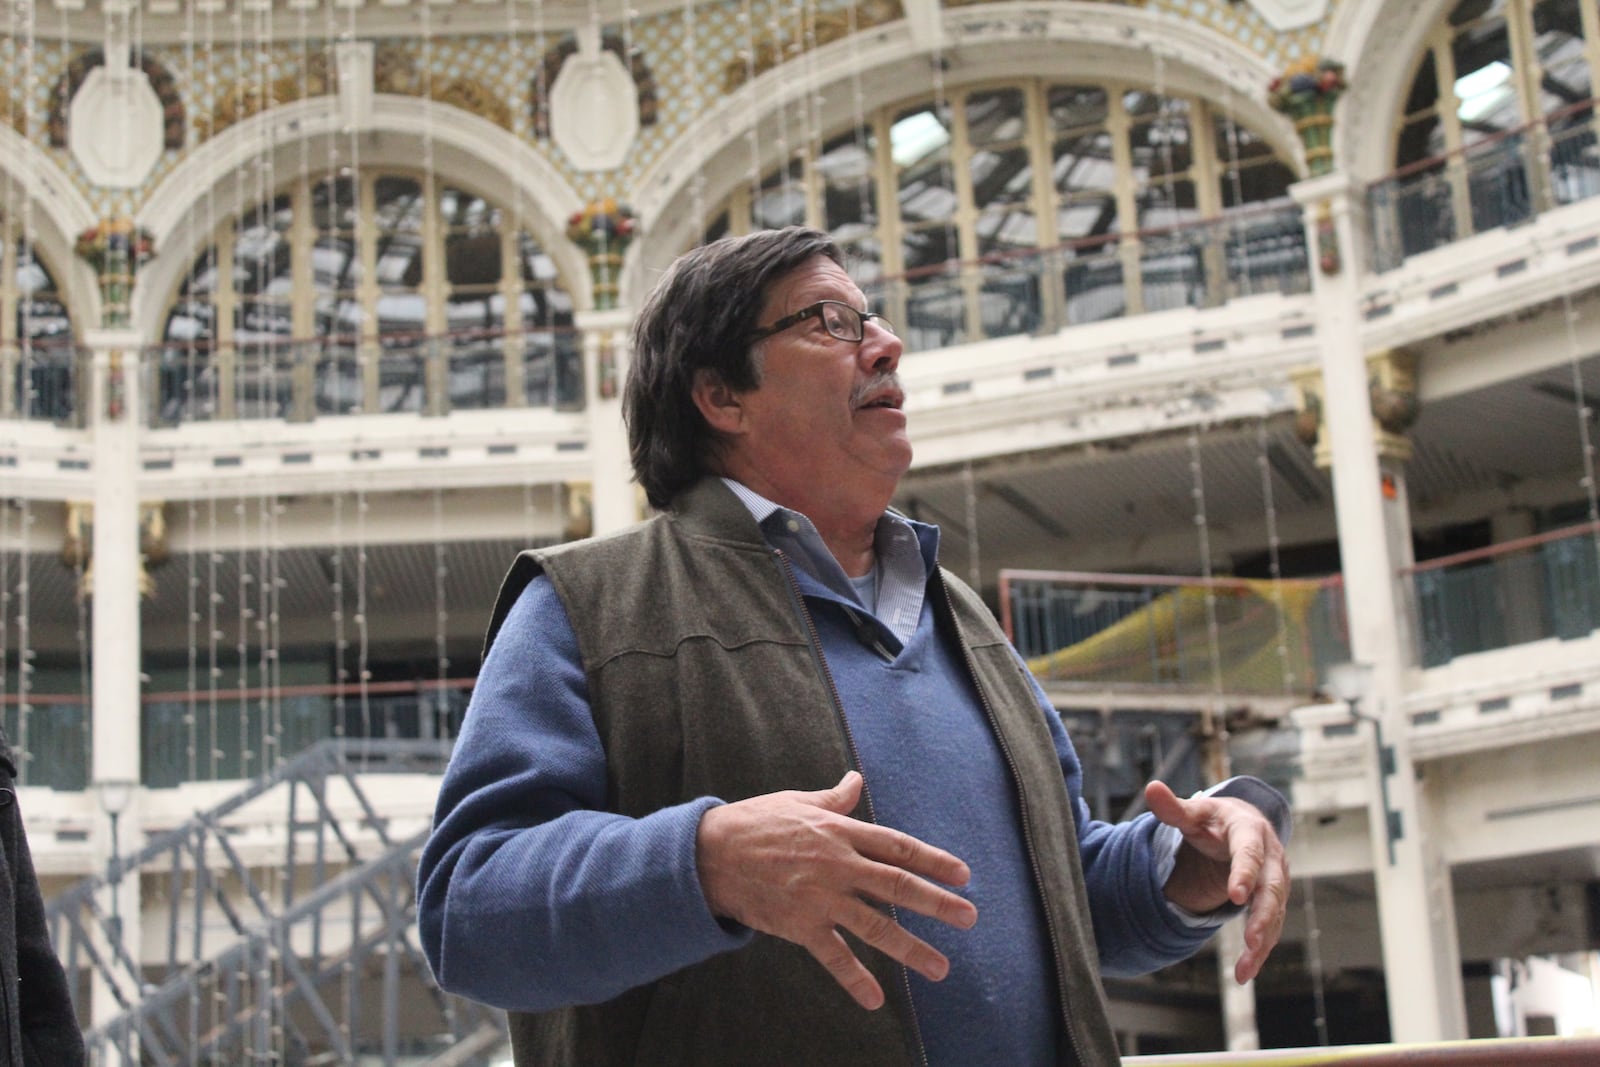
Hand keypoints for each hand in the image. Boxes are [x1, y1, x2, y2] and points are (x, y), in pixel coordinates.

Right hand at [696, 770, 977, 1010]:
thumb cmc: (754, 822)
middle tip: (969, 918)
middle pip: (897, 885)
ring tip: (940, 968)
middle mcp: (837, 864)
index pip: (897, 846)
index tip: (963, 875)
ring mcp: (819, 897)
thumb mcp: (797, 802)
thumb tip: (856, 781)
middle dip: (937, 903)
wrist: (709, 854)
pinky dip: (855, 978)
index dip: (933, 860)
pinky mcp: (799, 924)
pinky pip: (833, 955)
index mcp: (840, 831)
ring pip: (874, 925)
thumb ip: (833, 799)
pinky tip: (876, 998)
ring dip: (910, 948)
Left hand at [1144, 780, 1288, 984]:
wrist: (1238, 827)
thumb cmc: (1213, 821)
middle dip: (1263, 915)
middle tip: (1251, 940)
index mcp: (1250, 831)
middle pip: (1272, 889)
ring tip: (1244, 969)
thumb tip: (1151, 788)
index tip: (1236, 896)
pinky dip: (1260, 951)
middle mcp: (1271, 857)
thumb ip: (1173, 807)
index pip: (1250, 853)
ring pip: (1275, 914)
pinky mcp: (1273, 901)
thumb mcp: (1193, 813)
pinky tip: (1243, 972)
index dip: (1245, 874)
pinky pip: (1271, 928)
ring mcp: (1276, 882)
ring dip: (1262, 942)